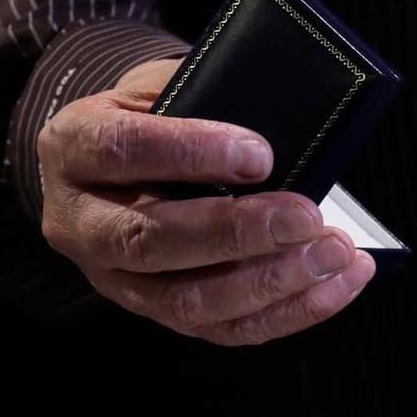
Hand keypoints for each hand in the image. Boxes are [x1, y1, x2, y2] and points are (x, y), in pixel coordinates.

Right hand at [39, 59, 374, 344]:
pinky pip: (227, 329)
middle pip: (150, 241)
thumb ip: (207, 102)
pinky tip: (340, 284)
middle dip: (238, 234)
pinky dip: (292, 311)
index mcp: (75, 149)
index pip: (121, 151)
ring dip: (273, 282)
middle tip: (308, 217)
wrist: (120, 161)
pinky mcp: (161, 314)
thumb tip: (288, 130)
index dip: (190, 153)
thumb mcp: (165, 88)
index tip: (260, 155)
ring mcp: (117, 279)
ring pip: (188, 301)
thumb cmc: (157, 117)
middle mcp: (81, 224)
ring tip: (336, 255)